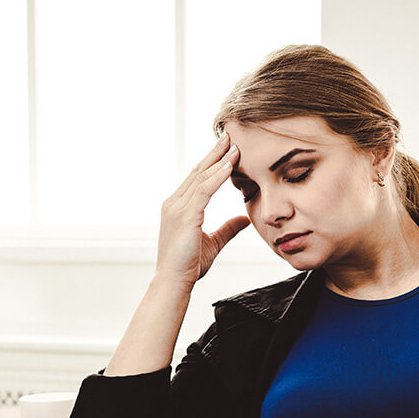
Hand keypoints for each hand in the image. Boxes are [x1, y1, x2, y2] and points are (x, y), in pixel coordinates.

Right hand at [156, 132, 250, 285]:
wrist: (174, 282)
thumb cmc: (188, 265)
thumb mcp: (214, 242)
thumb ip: (228, 228)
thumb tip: (244, 218)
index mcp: (178, 207)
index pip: (197, 178)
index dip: (212, 162)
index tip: (227, 148)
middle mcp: (174, 203)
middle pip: (197, 171)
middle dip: (214, 153)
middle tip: (229, 135)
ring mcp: (176, 208)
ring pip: (200, 177)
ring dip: (219, 161)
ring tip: (234, 146)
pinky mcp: (184, 216)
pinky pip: (202, 191)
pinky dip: (216, 177)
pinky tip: (229, 167)